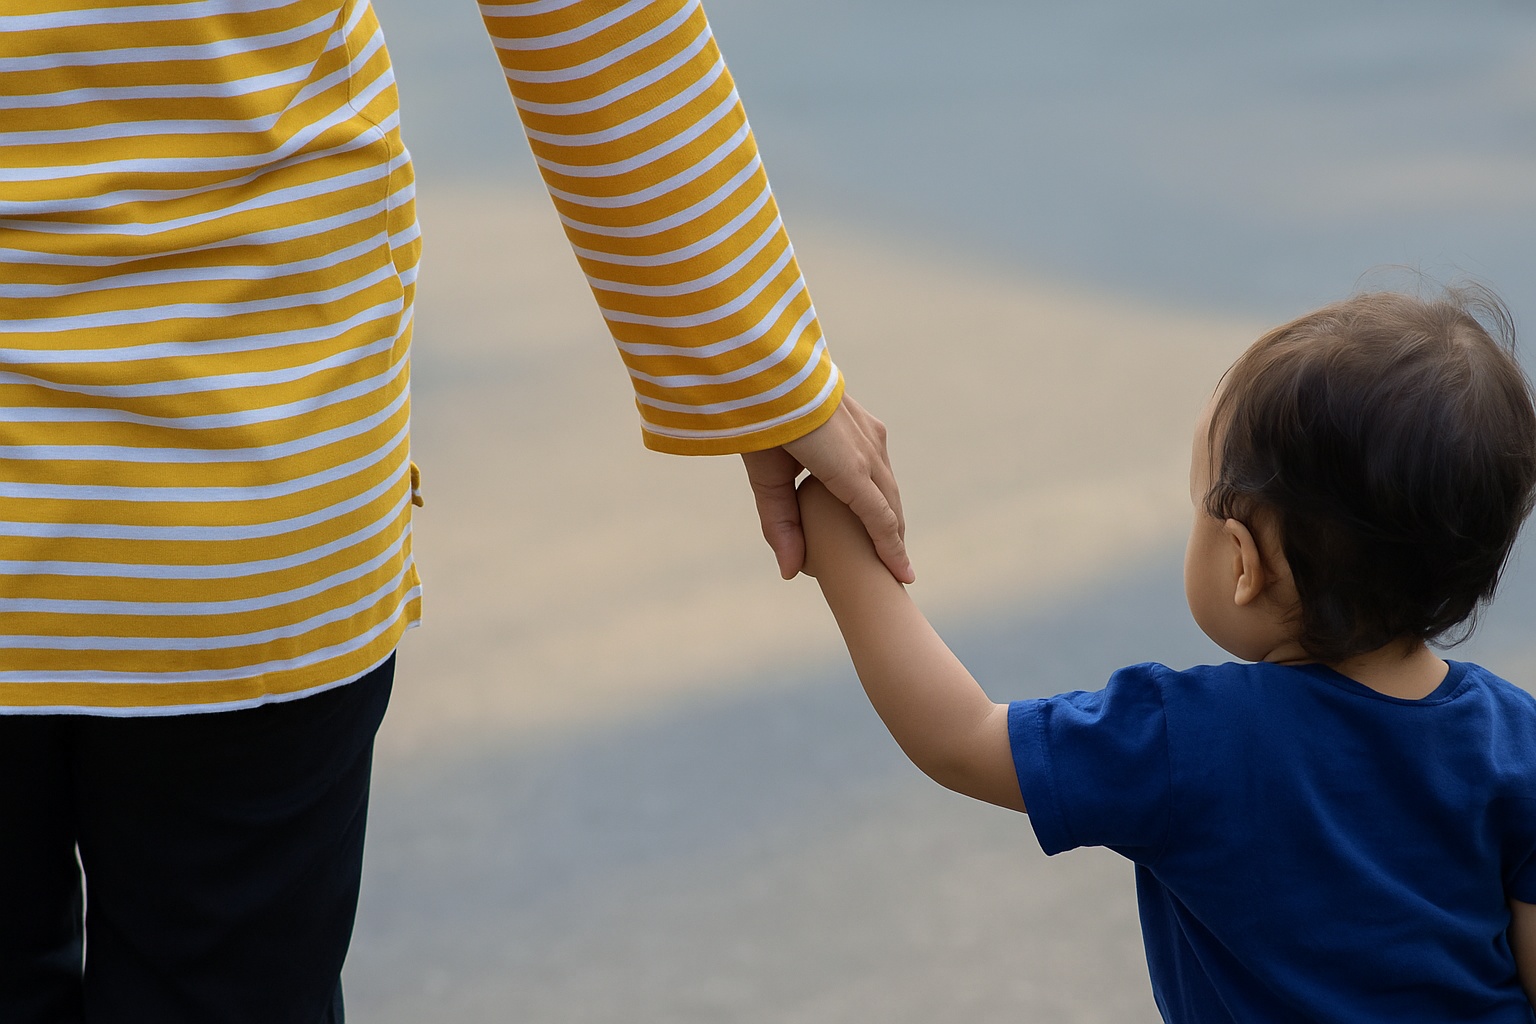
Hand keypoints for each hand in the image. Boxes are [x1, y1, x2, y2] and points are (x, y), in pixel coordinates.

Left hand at [741, 395, 911, 582]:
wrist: (772, 365)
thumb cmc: (764, 422)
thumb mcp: (766, 477)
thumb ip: (779, 523)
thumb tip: (791, 573)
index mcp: (849, 469)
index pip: (880, 519)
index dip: (892, 551)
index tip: (905, 578)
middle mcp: (869, 451)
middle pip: (890, 504)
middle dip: (895, 536)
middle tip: (898, 568)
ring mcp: (872, 433)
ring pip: (889, 483)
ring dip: (891, 512)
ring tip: (891, 540)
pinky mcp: (867, 422)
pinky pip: (882, 463)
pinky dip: (883, 488)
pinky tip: (878, 500)